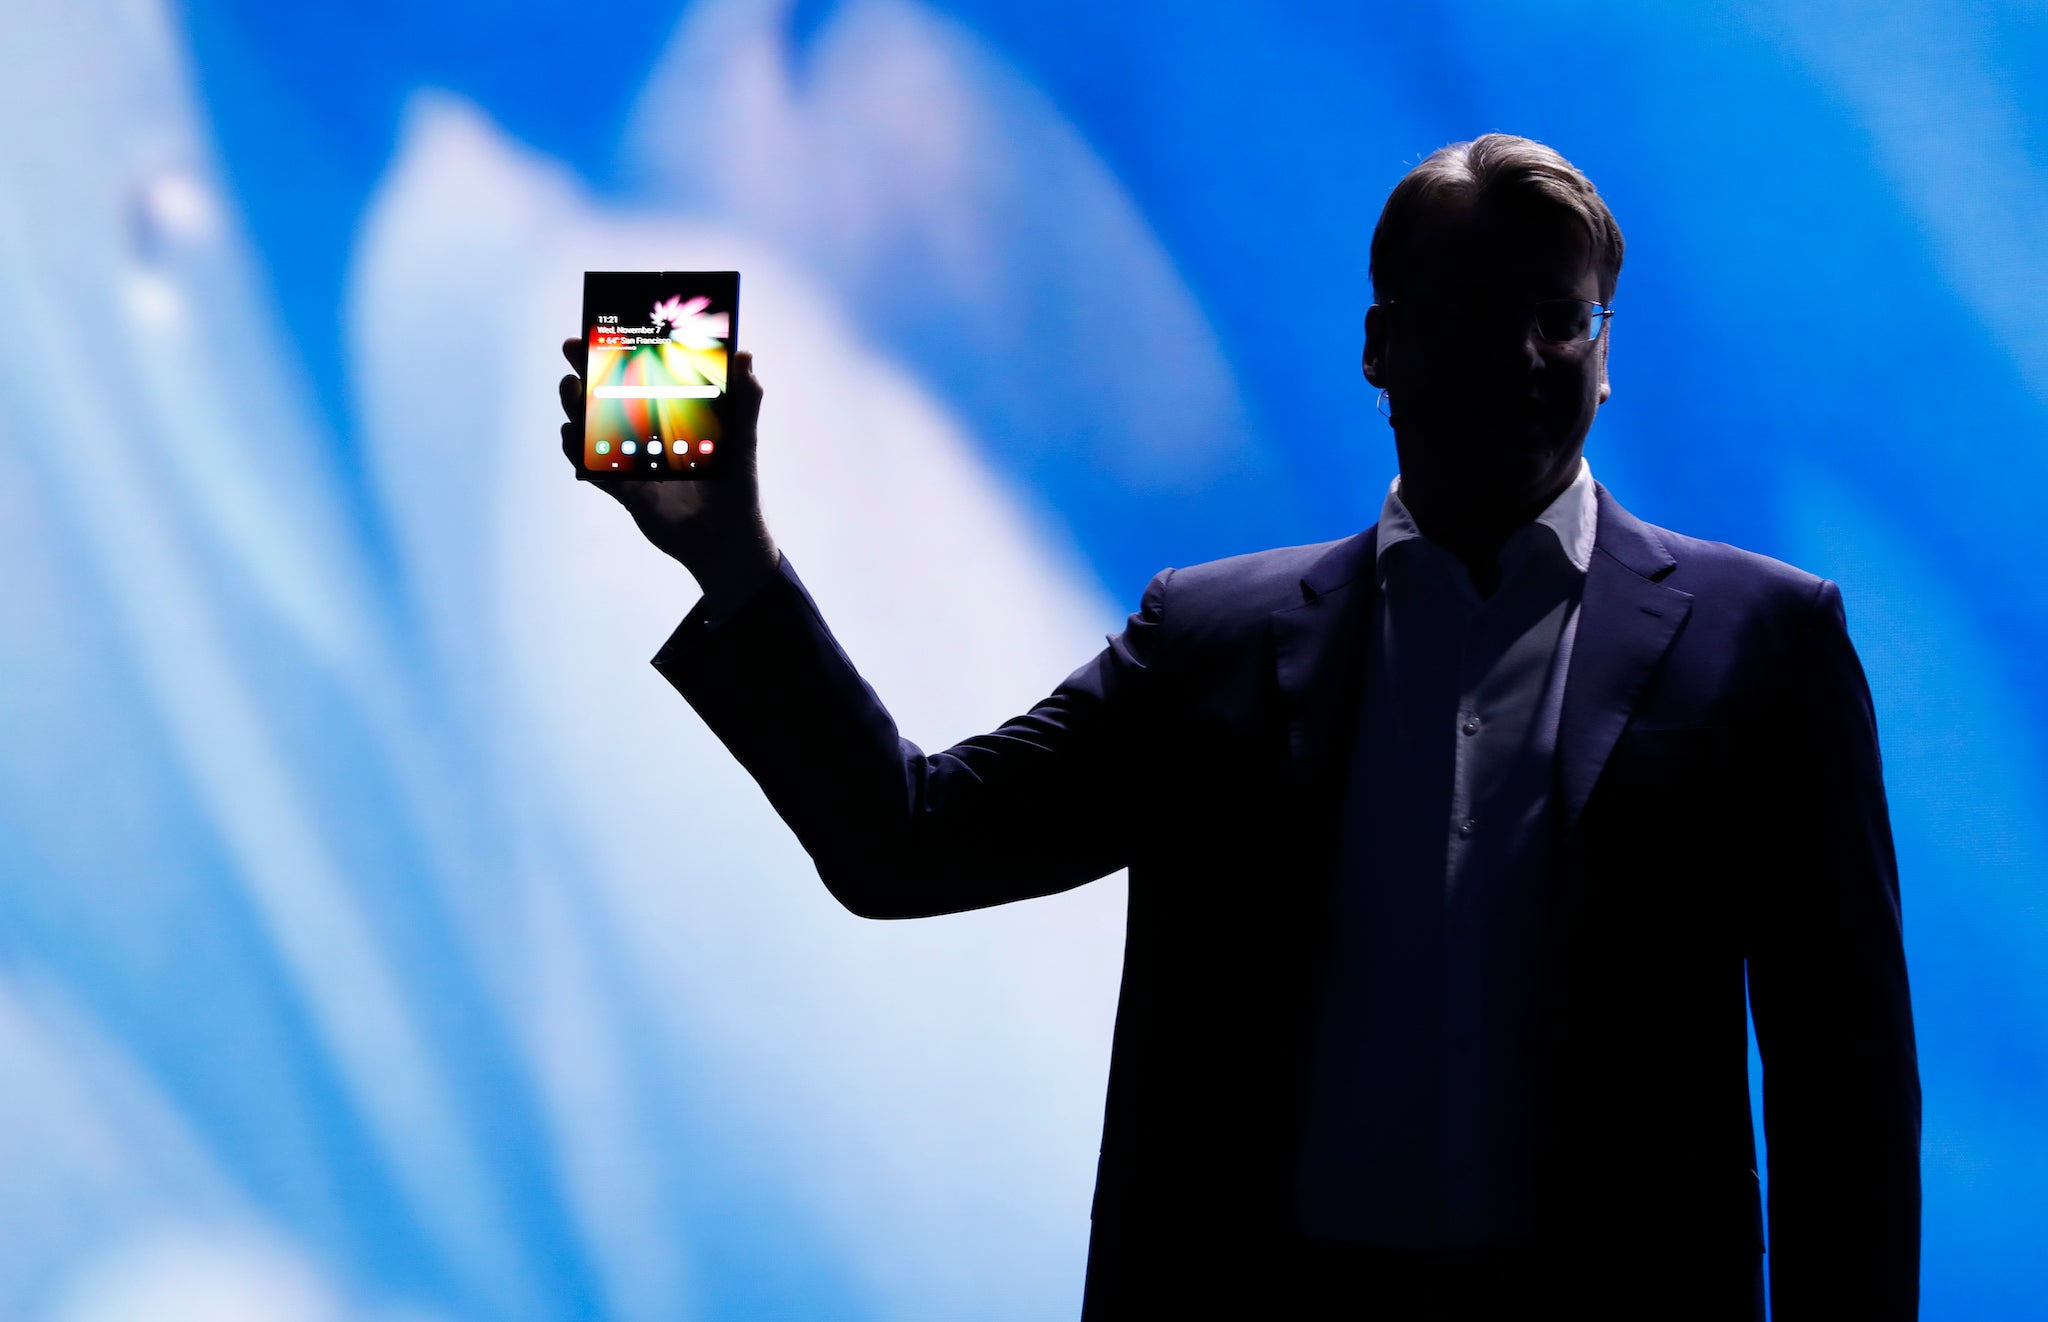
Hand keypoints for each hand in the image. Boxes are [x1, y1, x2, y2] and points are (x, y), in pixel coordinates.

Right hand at [560, 337, 778, 612]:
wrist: (728, 540)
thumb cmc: (738, 487)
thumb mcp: (742, 440)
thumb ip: (744, 400)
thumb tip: (746, 355)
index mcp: (670, 416)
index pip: (637, 377)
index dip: (614, 355)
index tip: (595, 333)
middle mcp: (647, 435)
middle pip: (605, 398)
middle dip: (583, 375)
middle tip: (573, 357)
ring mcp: (633, 461)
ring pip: (592, 430)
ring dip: (577, 410)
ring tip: (573, 395)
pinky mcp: (626, 491)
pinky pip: (594, 470)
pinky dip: (579, 454)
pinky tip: (573, 438)